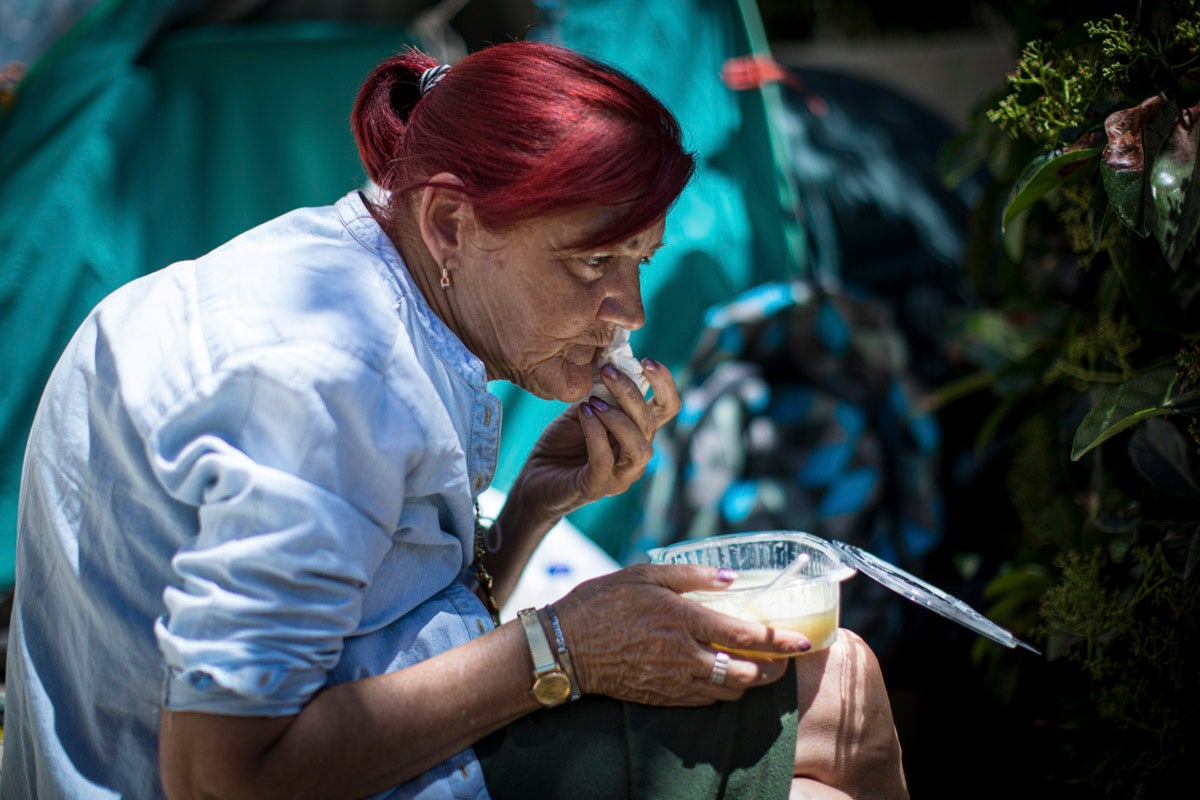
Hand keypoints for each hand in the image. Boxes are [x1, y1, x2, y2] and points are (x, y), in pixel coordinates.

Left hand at [510, 358, 679, 519]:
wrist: (535, 479)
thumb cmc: (561, 444)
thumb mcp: (583, 410)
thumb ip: (601, 392)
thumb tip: (610, 360)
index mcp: (637, 435)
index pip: (666, 410)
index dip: (665, 385)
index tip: (648, 361)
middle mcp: (635, 457)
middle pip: (651, 424)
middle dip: (632, 392)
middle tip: (609, 370)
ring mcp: (619, 476)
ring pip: (638, 447)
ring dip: (619, 418)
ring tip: (594, 400)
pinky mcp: (596, 487)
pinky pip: (604, 459)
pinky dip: (596, 432)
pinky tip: (583, 413)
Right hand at [551, 565, 810, 705]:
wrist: (565, 646)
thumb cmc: (603, 602)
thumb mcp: (644, 574)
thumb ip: (691, 575)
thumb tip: (731, 578)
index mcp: (681, 618)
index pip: (744, 634)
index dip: (778, 639)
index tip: (802, 640)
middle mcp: (683, 654)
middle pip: (745, 671)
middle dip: (773, 667)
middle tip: (785, 657)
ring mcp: (673, 680)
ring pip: (729, 690)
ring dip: (751, 681)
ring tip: (760, 667)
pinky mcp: (663, 697)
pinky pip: (706, 701)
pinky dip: (724, 691)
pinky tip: (726, 677)